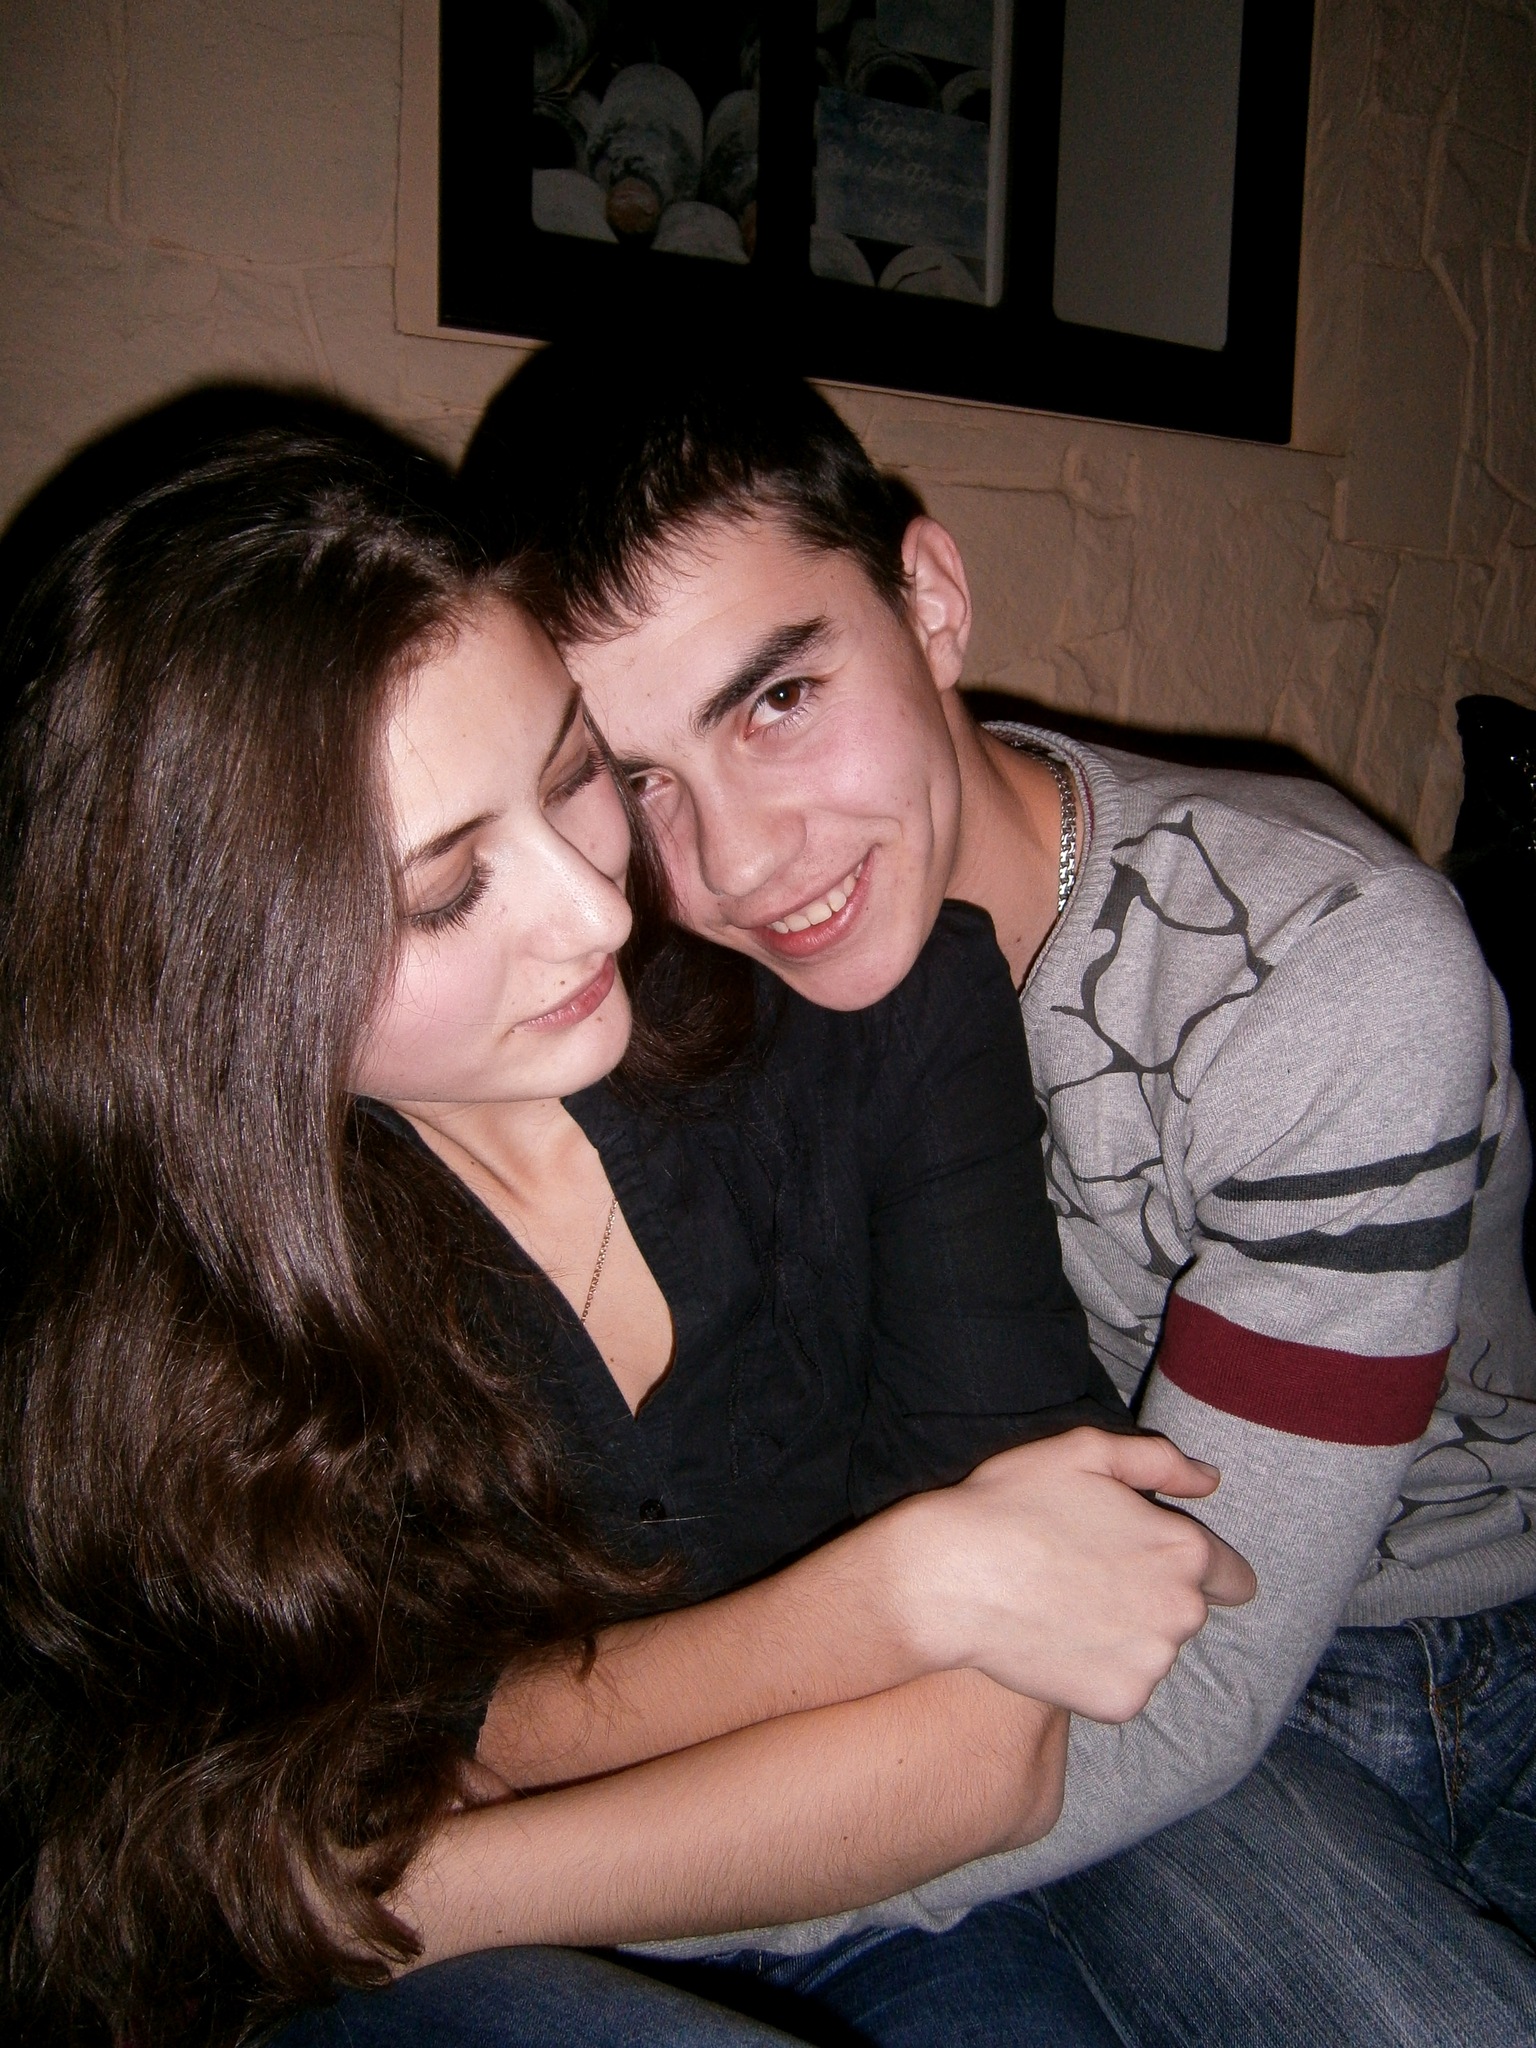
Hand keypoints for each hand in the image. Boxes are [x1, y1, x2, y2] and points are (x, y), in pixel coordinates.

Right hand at [874, 1428, 1256, 1722]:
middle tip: (1088, 1577)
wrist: (949, 1580)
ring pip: (1152, 1650)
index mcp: (1183, 1548)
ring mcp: (1152, 1663)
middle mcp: (1182, 1612)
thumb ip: (1160, 1461)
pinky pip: (1122, 1686)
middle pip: (1186, 1612)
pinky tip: (1054, 1643)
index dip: (1204, 1568)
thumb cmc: (1012, 1504)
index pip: (1234, 1576)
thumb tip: (1211, 1480)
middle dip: (1151, 1596)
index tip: (1156, 1566)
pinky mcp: (1120, 1702)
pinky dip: (1096, 1671)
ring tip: (1064, 1608)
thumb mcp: (1084, 1452)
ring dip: (1124, 1634)